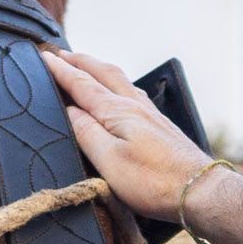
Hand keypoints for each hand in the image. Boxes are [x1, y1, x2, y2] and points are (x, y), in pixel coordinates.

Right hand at [47, 48, 216, 224]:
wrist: (199, 190)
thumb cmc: (153, 181)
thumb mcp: (109, 161)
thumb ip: (86, 132)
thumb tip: (70, 110)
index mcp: (117, 111)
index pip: (82, 84)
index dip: (61, 70)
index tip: (43, 57)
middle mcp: (134, 105)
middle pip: (102, 73)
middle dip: (79, 61)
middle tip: (59, 53)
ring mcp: (150, 114)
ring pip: (119, 80)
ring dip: (98, 68)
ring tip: (85, 65)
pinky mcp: (160, 125)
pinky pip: (132, 92)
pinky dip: (116, 83)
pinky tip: (120, 91)